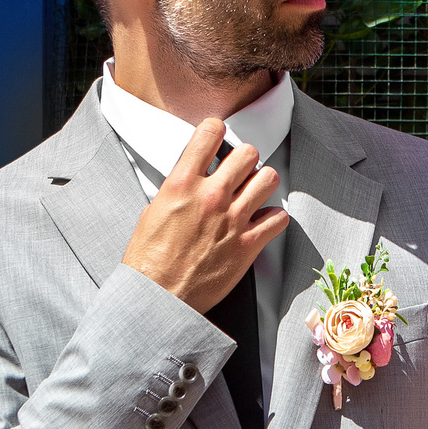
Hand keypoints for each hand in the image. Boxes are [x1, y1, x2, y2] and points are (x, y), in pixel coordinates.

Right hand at [119, 118, 288, 313]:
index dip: (216, 131)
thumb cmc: (149, 260)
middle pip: (247, 154)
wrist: (157, 297)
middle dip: (244, 160)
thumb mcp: (152, 212)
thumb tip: (191, 180)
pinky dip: (274, 218)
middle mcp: (211, 196)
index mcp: (182, 184)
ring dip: (262, 183)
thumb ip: (177, 190)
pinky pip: (278, 218)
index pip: (209, 134)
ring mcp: (232, 220)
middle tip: (238, 171)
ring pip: (268, 179)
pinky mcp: (247, 245)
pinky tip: (261, 221)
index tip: (218, 137)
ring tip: (253, 193)